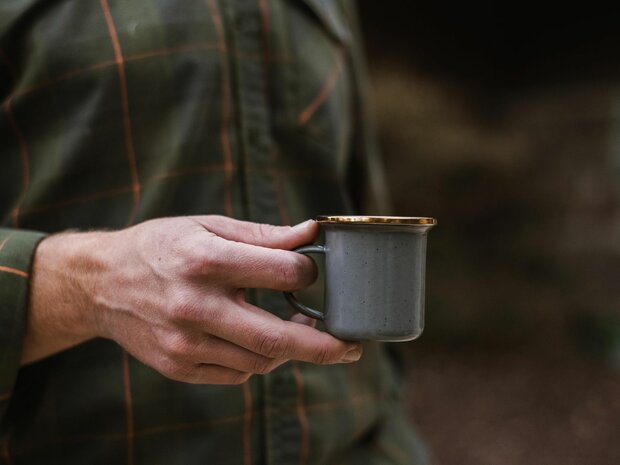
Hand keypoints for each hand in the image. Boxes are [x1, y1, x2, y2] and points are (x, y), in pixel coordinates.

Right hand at [25, 216, 360, 383]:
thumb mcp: (207, 225)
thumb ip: (262, 235)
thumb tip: (312, 232)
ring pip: (259, 361)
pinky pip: (236, 374)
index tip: (311, 272)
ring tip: (297, 328)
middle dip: (324, 346)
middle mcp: (193, 306)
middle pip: (274, 336)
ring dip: (288, 349)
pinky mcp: (178, 366)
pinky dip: (257, 359)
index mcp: (204, 259)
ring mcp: (184, 343)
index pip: (281, 272)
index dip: (308, 272)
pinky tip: (254, 338)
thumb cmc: (161, 246)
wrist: (101, 283)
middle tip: (353, 347)